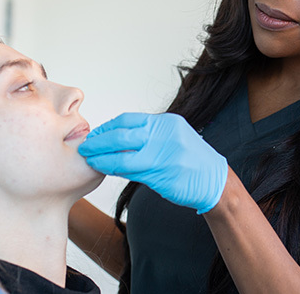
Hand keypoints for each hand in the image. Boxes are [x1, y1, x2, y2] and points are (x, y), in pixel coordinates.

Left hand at [78, 112, 227, 213]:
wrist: (214, 180)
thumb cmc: (191, 159)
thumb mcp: (174, 136)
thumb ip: (149, 134)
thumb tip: (117, 136)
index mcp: (166, 123)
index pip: (127, 120)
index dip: (107, 127)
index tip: (94, 134)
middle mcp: (164, 136)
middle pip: (121, 135)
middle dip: (99, 142)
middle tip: (85, 147)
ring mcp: (163, 156)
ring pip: (122, 156)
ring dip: (101, 158)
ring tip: (89, 160)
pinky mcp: (161, 176)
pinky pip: (130, 172)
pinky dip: (115, 170)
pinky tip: (106, 169)